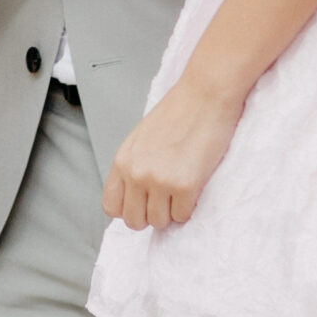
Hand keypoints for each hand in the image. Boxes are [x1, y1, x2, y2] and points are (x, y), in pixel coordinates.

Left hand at [102, 79, 244, 229]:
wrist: (206, 95)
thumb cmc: (179, 112)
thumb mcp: (142, 139)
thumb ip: (134, 166)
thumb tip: (135, 196)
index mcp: (123, 160)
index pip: (111, 206)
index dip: (129, 208)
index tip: (143, 202)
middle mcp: (136, 173)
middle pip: (134, 220)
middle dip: (151, 214)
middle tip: (166, 198)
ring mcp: (159, 180)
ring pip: (159, 222)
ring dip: (172, 211)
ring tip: (181, 187)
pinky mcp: (184, 185)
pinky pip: (182, 216)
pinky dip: (189, 206)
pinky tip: (193, 184)